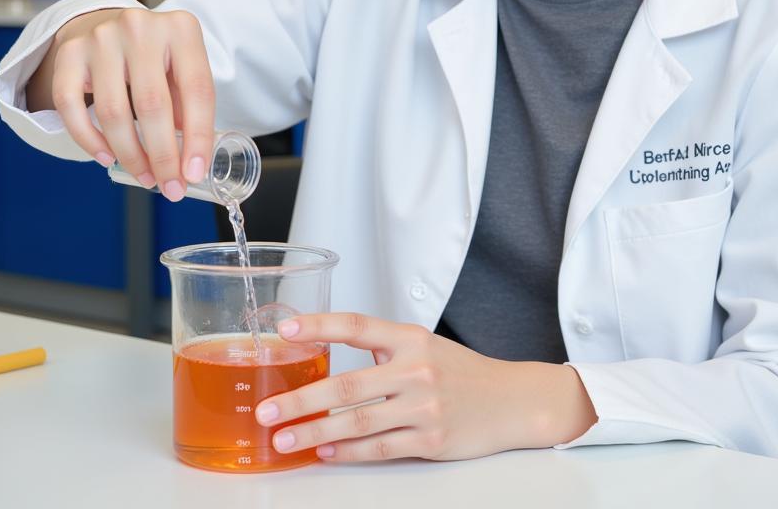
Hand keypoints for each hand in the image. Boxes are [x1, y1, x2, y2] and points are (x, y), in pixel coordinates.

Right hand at [28, 7, 215, 200]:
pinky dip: (89, 139)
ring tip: (144, 176)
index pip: (197, 90)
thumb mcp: (182, 69)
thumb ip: (188, 108)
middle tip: (168, 186)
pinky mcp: (68, 53)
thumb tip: (190, 164)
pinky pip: (72, 106)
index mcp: (182, 29)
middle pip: (152, 105)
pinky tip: (107, 157)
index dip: (198, 137)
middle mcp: (140, 27)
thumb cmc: (155, 57)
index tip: (194, 173)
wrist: (108, 23)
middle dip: (162, 155)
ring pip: (113, 111)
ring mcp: (101, 38)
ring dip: (130, 154)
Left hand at [254, 313, 596, 461]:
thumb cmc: (460, 371)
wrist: (511, 400)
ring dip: (315, 432)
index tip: (285, 329)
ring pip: (357, 421)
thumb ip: (381, 349)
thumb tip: (326, 355)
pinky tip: (325, 452)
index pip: (356, 326)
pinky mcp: (430, 438)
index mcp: (409, 338)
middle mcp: (415, 368)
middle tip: (267, 410)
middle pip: (347, 383)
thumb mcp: (424, 346)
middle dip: (301, 399)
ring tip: (284, 438)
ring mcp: (423, 405)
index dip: (319, 325)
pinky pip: (379, 447)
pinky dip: (347, 452)